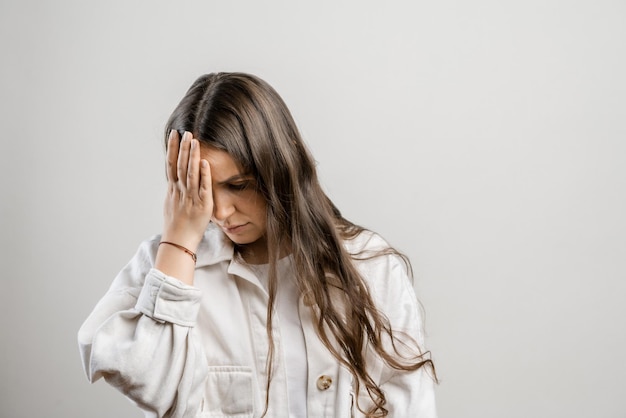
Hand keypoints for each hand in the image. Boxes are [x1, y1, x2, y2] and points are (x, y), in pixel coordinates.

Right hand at [161, 130, 212, 251]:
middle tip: (186, 132)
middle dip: (182, 147)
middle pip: (180, 165)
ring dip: (192, 156)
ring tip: (195, 141)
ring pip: (190, 173)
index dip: (172, 148)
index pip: (171, 164)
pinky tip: (205, 162)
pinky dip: (204, 175)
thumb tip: (173, 181)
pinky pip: (203, 188)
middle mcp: (180, 191)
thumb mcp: (171, 204)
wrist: (178, 242)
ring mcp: (190, 197)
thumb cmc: (176, 226)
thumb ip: (174, 191)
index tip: (173, 134)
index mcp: (172, 190)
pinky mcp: (202, 205)